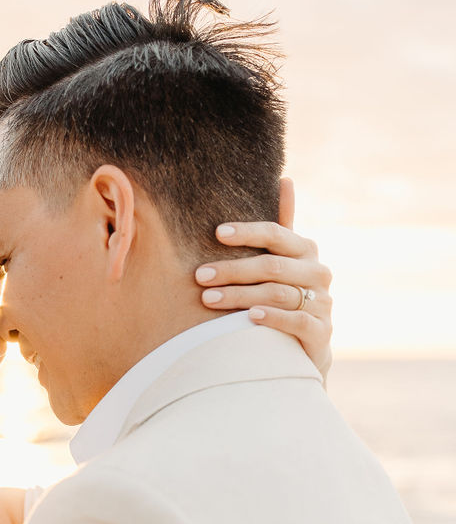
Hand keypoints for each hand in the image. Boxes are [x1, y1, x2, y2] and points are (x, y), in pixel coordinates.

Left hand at [196, 178, 334, 377]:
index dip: (247, 232)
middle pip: (273, 266)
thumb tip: (285, 178)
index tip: (217, 233)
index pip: (276, 234)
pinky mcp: (321, 331)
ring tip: (209, 298)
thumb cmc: (285, 295)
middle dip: (233, 270)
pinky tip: (249, 318)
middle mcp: (318, 272)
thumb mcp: (283, 260)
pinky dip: (272, 318)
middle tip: (200, 276)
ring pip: (279, 293)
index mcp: (306, 250)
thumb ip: (282, 225)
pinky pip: (297, 321)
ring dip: (241, 296)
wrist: (306, 345)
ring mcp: (323, 302)